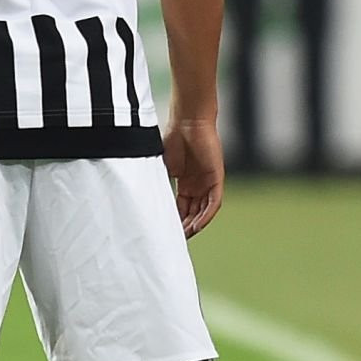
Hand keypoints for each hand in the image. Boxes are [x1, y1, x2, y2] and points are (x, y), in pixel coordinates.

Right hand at [163, 117, 223, 237]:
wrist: (187, 121)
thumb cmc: (173, 137)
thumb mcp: (162, 166)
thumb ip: (158, 183)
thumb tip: (144, 200)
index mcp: (186, 182)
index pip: (182, 207)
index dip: (175, 220)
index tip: (166, 232)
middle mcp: (198, 184)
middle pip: (193, 212)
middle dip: (184, 227)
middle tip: (174, 239)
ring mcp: (208, 181)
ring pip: (204, 211)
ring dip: (195, 224)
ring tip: (184, 236)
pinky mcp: (217, 178)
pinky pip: (214, 203)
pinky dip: (206, 216)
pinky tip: (197, 226)